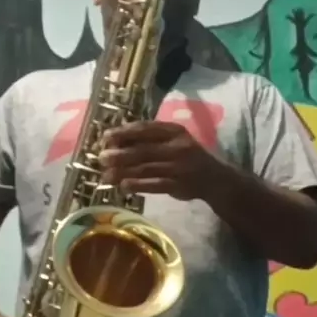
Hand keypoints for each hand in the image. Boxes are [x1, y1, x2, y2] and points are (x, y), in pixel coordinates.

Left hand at [99, 121, 214, 199]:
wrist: (214, 178)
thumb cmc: (187, 155)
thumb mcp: (174, 140)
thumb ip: (150, 139)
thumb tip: (116, 140)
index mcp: (174, 131)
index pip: (145, 129)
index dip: (123, 132)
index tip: (106, 137)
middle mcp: (177, 147)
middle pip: (143, 150)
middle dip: (120, 155)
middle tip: (101, 158)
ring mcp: (178, 167)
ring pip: (145, 169)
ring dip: (123, 172)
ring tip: (106, 176)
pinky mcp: (178, 185)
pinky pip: (154, 185)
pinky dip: (138, 186)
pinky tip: (123, 187)